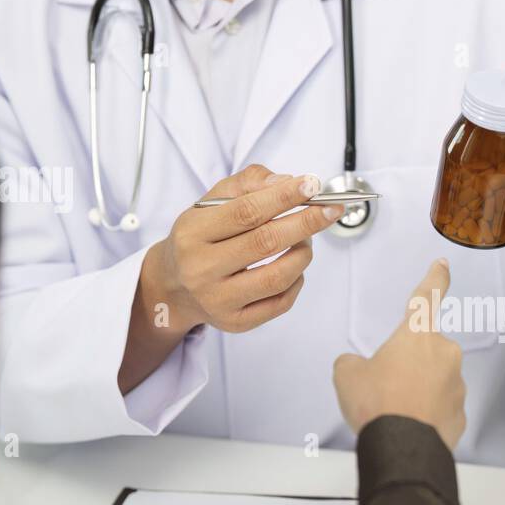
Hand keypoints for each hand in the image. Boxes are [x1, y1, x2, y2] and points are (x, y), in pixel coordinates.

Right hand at [120, 164, 340, 392]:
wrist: (174, 287)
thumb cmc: (199, 239)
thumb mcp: (210, 203)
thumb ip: (247, 184)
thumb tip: (286, 182)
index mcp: (192, 233)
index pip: (246, 211)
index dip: (283, 197)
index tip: (312, 185)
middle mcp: (201, 269)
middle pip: (266, 242)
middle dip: (306, 223)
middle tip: (330, 209)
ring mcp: (218, 300)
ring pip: (277, 276)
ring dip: (303, 252)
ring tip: (306, 238)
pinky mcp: (235, 322)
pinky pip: (280, 303)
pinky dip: (297, 280)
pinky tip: (294, 266)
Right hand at [332, 259, 466, 448]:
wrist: (400, 447)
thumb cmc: (377, 404)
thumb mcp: (347, 375)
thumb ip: (353, 363)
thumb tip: (358, 368)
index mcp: (417, 335)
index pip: (427, 297)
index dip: (435, 278)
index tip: (443, 265)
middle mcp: (444, 354)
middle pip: (425, 352)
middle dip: (409, 367)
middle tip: (387, 389)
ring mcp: (456, 386)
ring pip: (435, 382)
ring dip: (418, 392)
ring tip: (395, 412)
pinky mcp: (460, 415)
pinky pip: (441, 409)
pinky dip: (426, 416)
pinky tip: (409, 427)